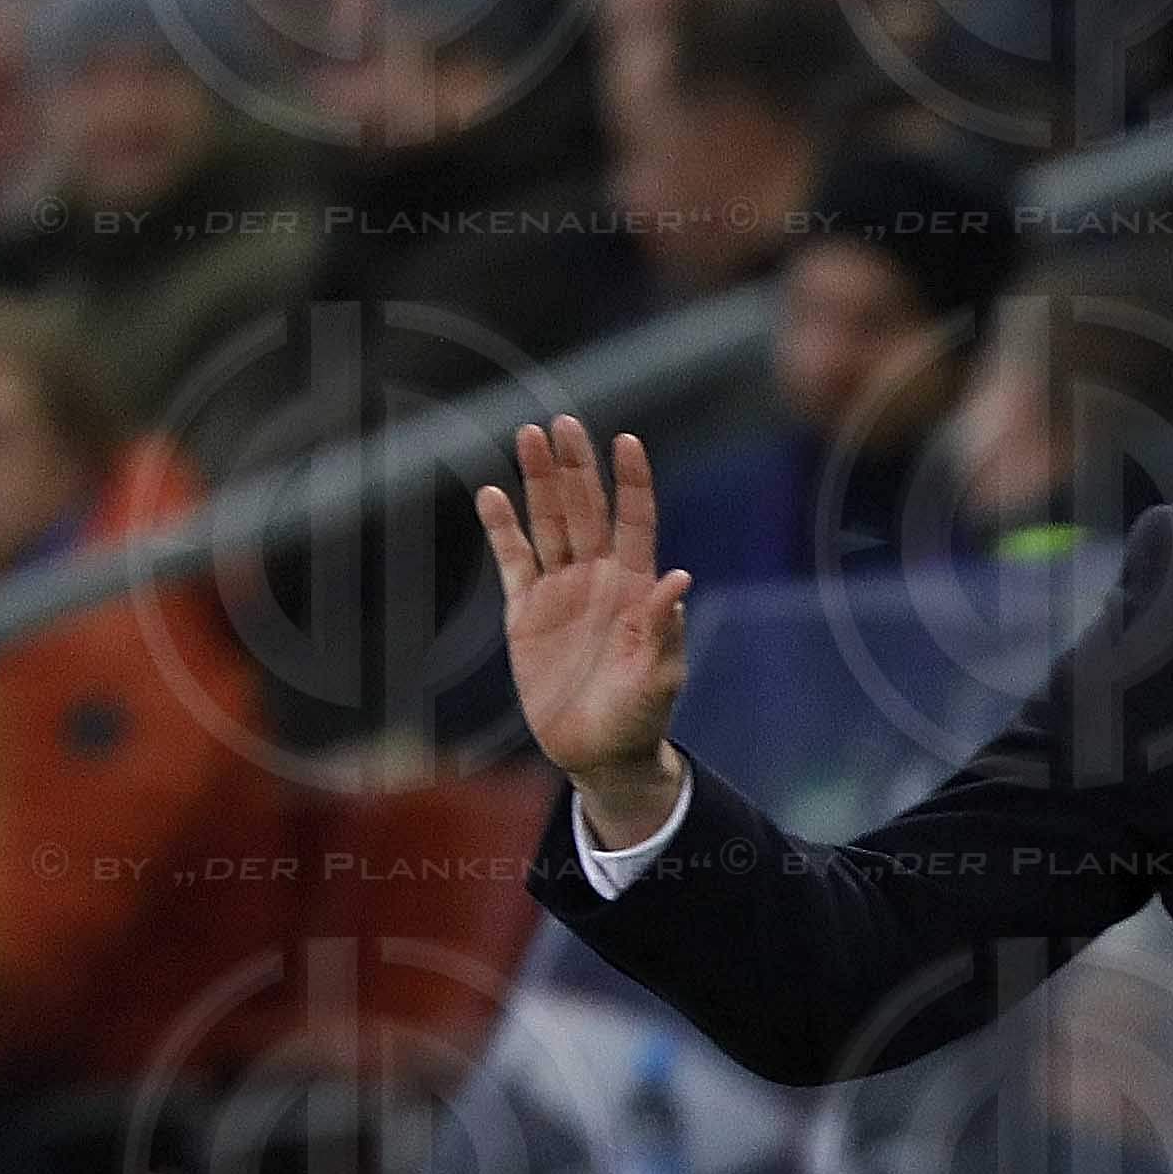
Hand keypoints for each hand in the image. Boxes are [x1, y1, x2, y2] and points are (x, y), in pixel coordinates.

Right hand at [477, 415, 688, 832]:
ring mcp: (560, 590)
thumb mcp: (659, 678)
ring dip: (538, 482)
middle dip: (576, 468)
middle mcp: (598, 579)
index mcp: (635, 588)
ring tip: (529, 436)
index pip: (635, 522)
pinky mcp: (527, 611)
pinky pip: (513, 560)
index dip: (631, 483)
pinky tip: (492, 493)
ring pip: (547, 523)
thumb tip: (680, 579)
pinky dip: (502, 529)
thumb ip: (664, 630)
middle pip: (585, 510)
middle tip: (564, 421)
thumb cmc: (641, 717)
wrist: (601, 752)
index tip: (626, 440)